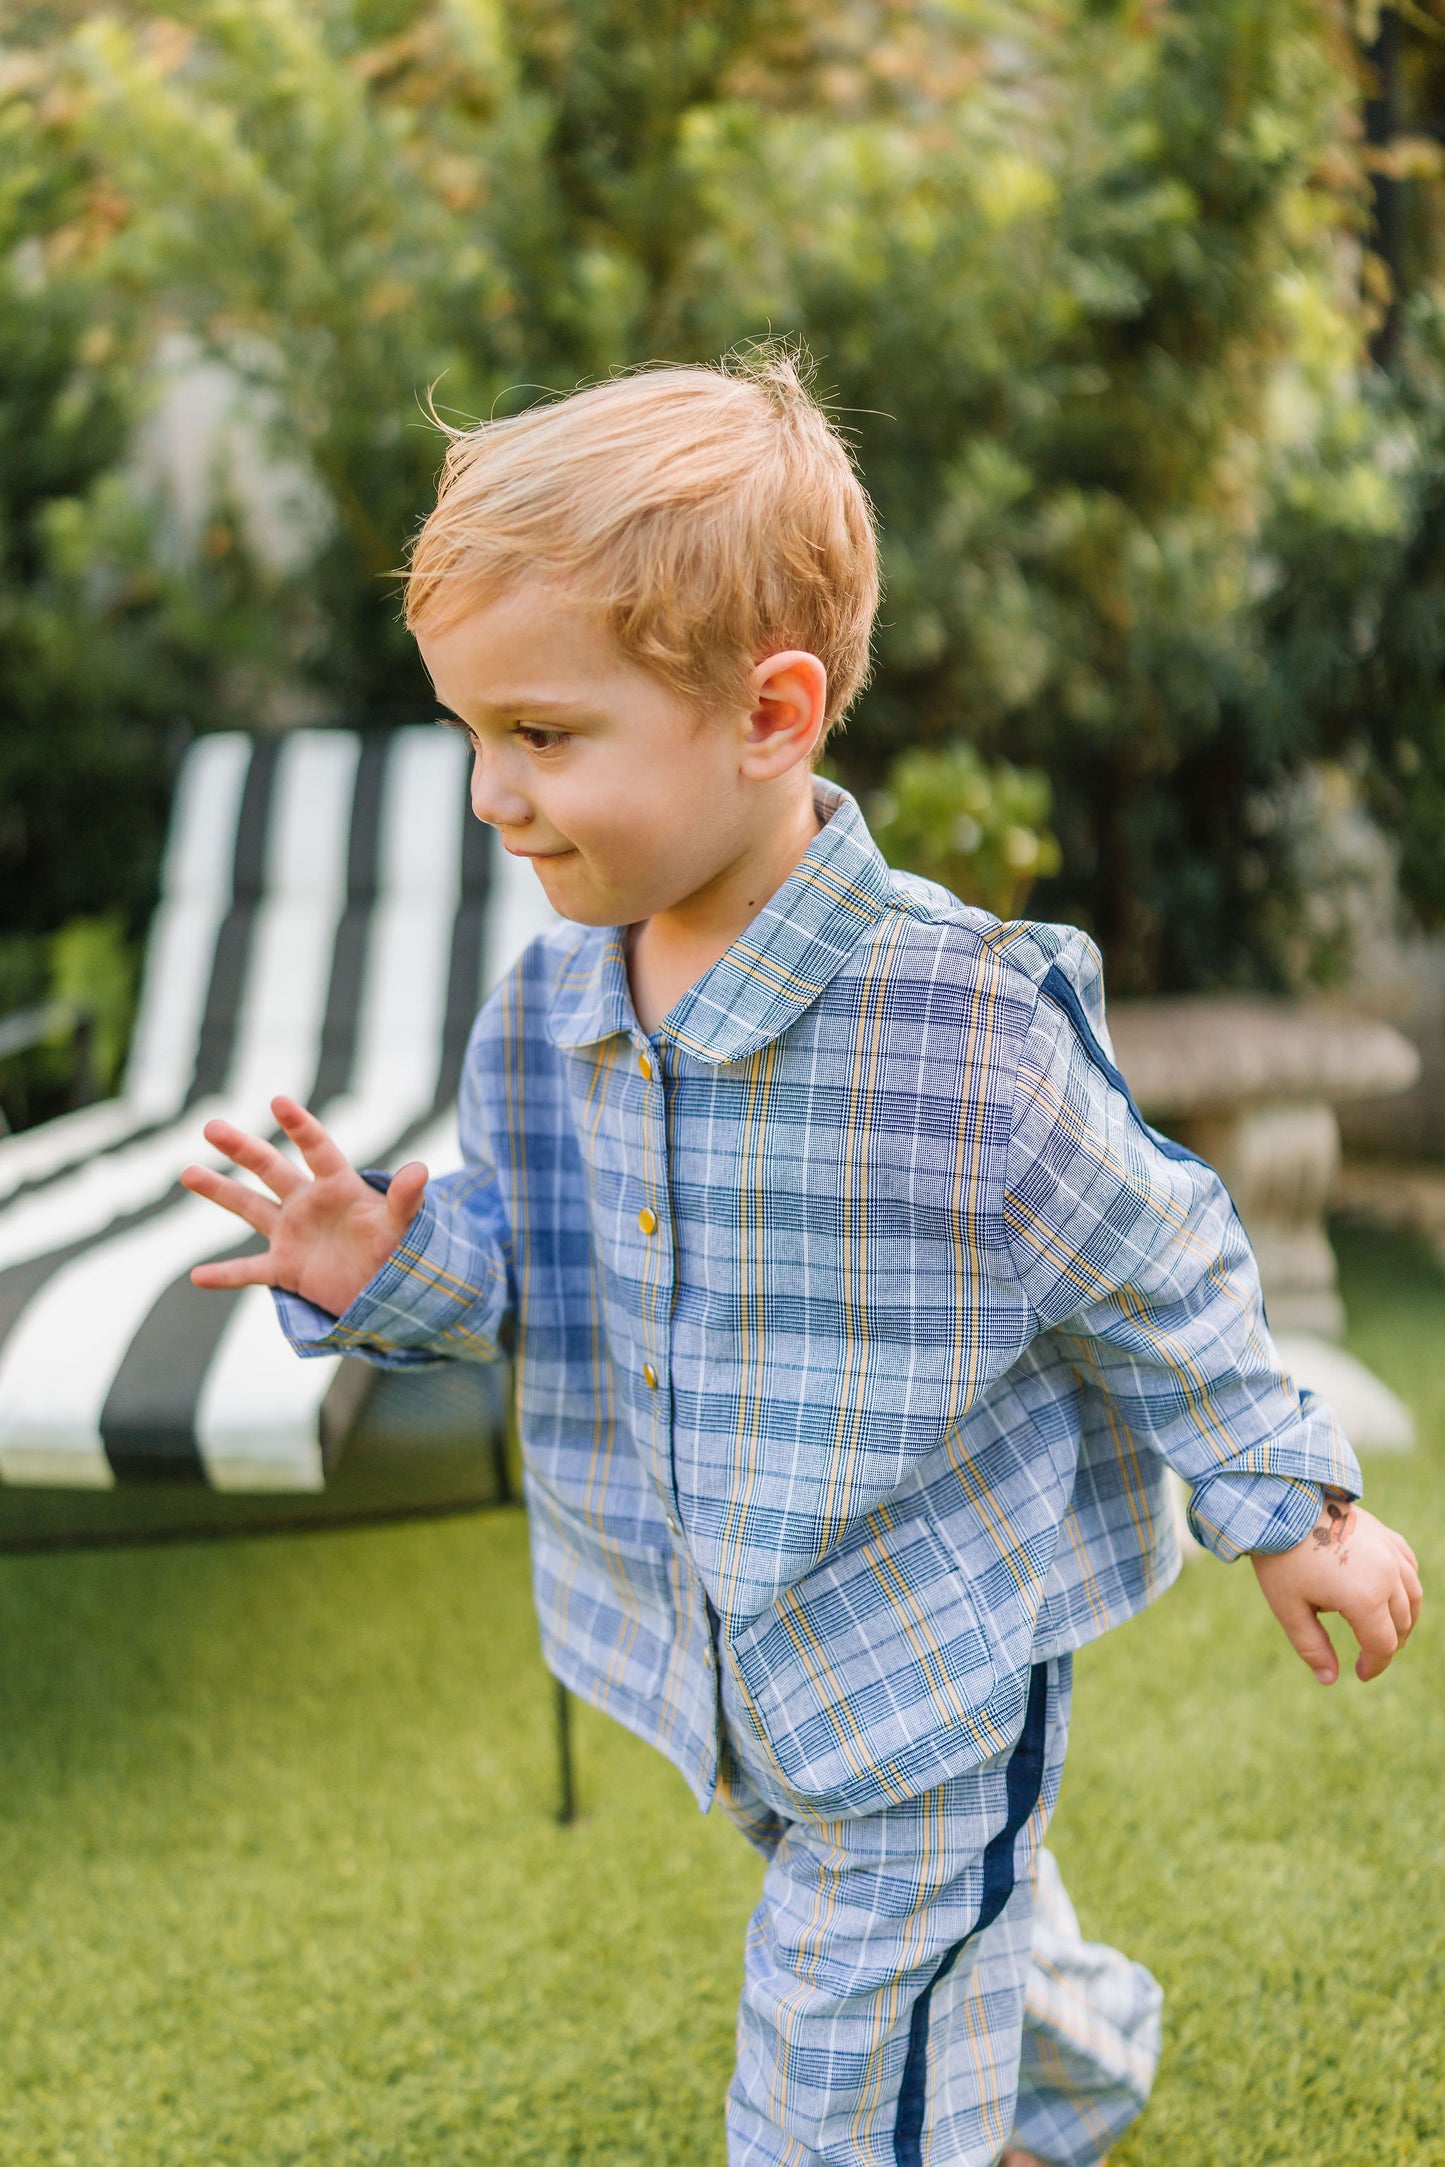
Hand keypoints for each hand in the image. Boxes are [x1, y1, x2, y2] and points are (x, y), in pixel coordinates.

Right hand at [181, 1095, 426, 1316]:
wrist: (389, 1290)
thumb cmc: (399, 1250)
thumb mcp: (402, 1226)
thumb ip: (407, 1200)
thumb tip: (421, 1170)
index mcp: (338, 1187)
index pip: (317, 1149)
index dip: (300, 1126)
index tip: (279, 1101)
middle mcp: (308, 1203)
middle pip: (270, 1169)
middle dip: (242, 1148)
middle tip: (211, 1127)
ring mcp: (292, 1234)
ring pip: (248, 1208)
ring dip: (219, 1191)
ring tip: (187, 1171)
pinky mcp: (285, 1269)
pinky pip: (248, 1270)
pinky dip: (224, 1275)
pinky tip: (197, 1276)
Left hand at [1251, 1495, 1421, 1684]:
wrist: (1284, 1502)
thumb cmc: (1281, 1556)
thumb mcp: (1289, 1607)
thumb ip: (1312, 1647)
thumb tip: (1330, 1679)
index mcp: (1365, 1599)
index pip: (1383, 1645)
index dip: (1374, 1665)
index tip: (1359, 1674)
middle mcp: (1387, 1576)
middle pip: (1401, 1624)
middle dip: (1387, 1644)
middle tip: (1369, 1656)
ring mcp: (1390, 1553)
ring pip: (1413, 1596)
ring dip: (1403, 1619)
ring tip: (1386, 1630)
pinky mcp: (1386, 1535)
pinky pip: (1408, 1567)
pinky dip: (1406, 1586)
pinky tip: (1393, 1592)